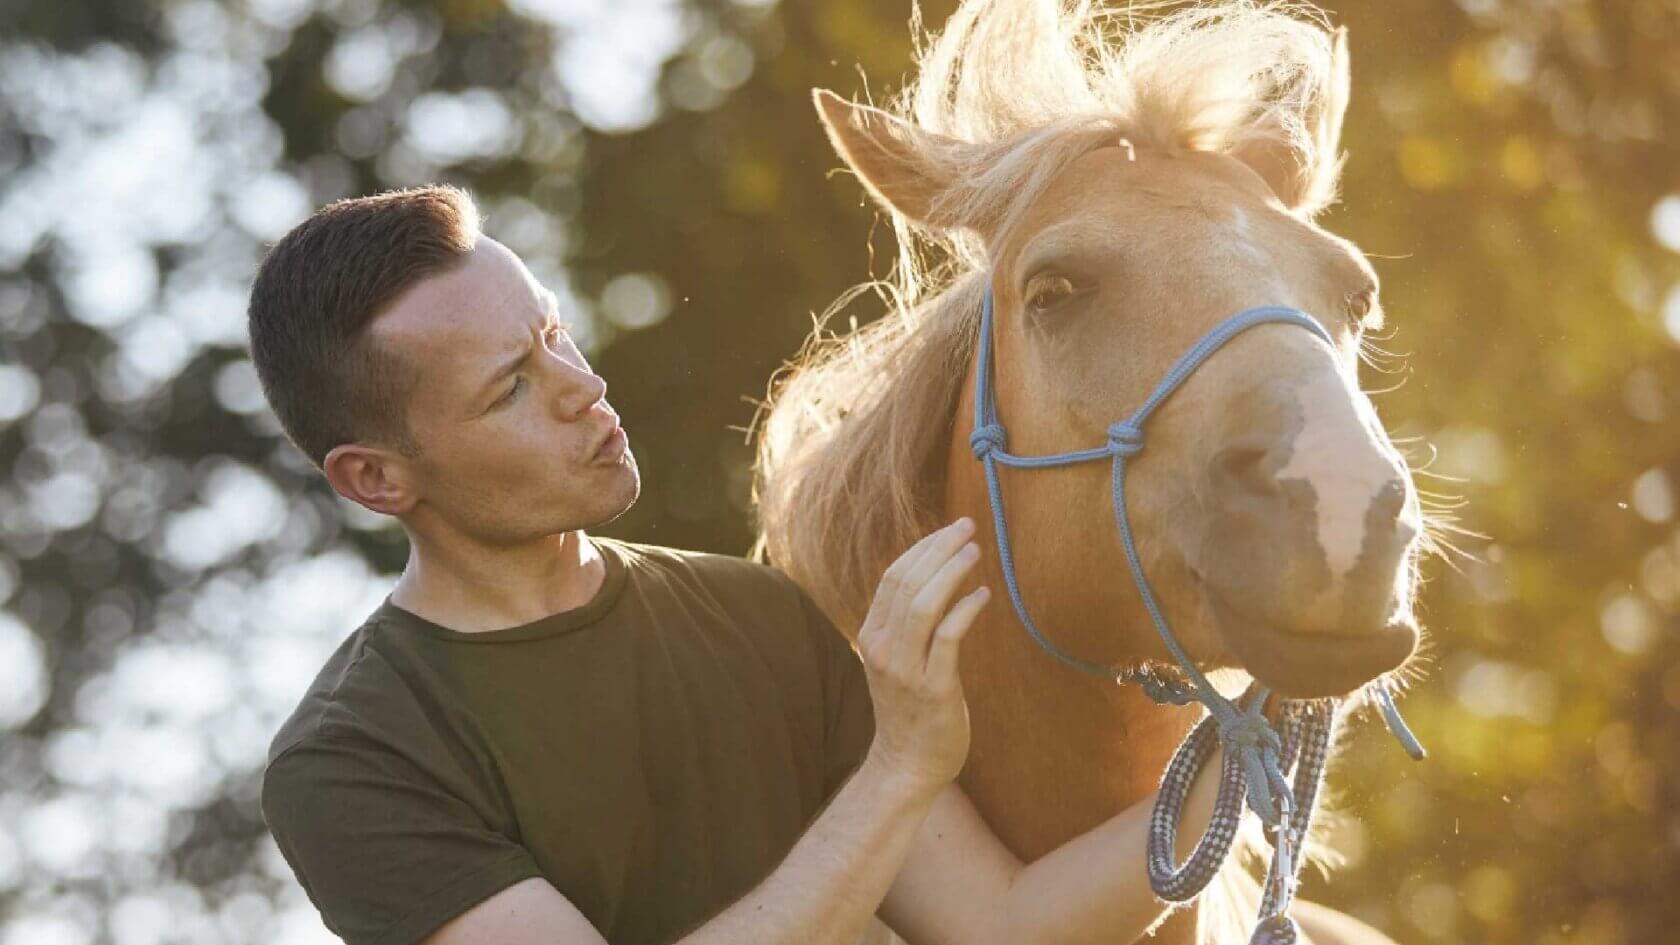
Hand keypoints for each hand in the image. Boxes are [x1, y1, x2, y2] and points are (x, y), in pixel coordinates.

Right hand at [857, 517, 990, 797]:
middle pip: (906, 583)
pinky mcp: (932, 688)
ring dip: (951, 572)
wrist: (906, 764)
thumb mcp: (896, 661)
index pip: (892, 578)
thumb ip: (906, 625)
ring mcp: (904, 669)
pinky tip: (983, 595)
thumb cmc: (909, 710)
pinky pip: (948, 638)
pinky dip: (965, 610)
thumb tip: (934, 580)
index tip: (950, 530)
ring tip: (976, 552)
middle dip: (939, 549)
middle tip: (968, 528)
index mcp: (871, 636)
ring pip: (923, 605)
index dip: (922, 549)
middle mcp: (882, 649)